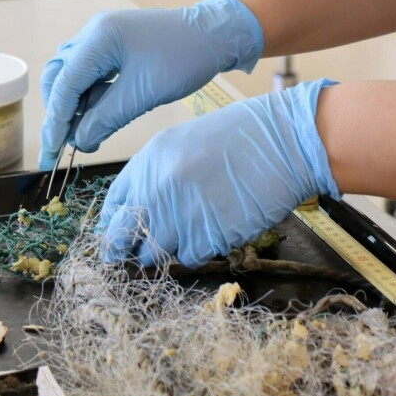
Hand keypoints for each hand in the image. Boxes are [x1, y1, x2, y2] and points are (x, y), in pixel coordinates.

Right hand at [38, 0, 262, 169]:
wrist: (214, 35)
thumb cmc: (183, 58)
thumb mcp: (143, 94)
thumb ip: (105, 118)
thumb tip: (78, 141)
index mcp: (98, 38)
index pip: (64, 84)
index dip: (56, 121)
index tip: (51, 153)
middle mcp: (94, 33)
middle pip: (59, 76)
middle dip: (59, 111)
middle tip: (63, 146)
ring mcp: (104, 38)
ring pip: (73, 76)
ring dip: (75, 106)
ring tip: (84, 136)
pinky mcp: (115, 47)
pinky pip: (91, 74)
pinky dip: (91, 98)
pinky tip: (98, 120)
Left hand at [98, 79, 338, 265]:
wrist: (282, 141)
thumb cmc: (240, 137)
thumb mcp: (184, 143)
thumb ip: (157, 176)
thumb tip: (140, 211)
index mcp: (149, 160)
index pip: (113, 204)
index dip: (114, 224)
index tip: (118, 236)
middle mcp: (157, 188)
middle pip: (122, 237)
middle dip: (129, 248)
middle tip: (139, 253)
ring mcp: (180, 214)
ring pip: (154, 254)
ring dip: (168, 250)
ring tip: (193, 229)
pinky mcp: (207, 236)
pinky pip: (190, 257)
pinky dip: (200, 250)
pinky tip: (217, 227)